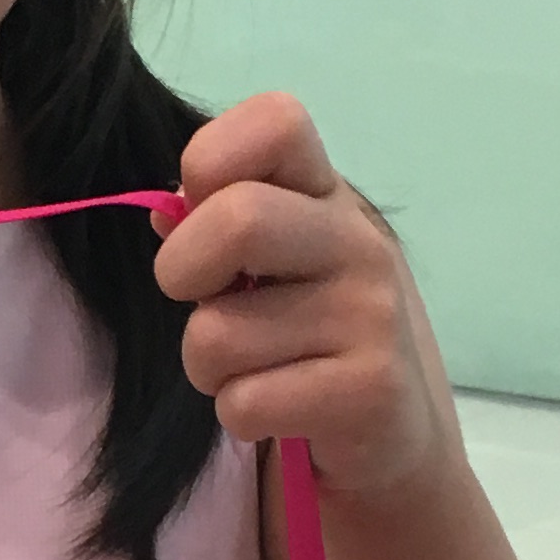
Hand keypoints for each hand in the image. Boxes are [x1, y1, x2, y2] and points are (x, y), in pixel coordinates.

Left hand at [152, 93, 457, 500]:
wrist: (392, 439)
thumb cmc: (307, 340)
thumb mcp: (268, 268)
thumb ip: (216, 226)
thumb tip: (167, 212)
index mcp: (327, 195)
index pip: (277, 120)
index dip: (212, 158)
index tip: (200, 213)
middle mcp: (358, 242)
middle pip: (238, 219)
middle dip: (181, 272)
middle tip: (200, 304)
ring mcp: (371, 314)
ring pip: (217, 334)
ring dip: (207, 368)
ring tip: (254, 371)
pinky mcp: (371, 389)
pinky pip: (243, 402)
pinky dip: (239, 417)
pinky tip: (281, 412)